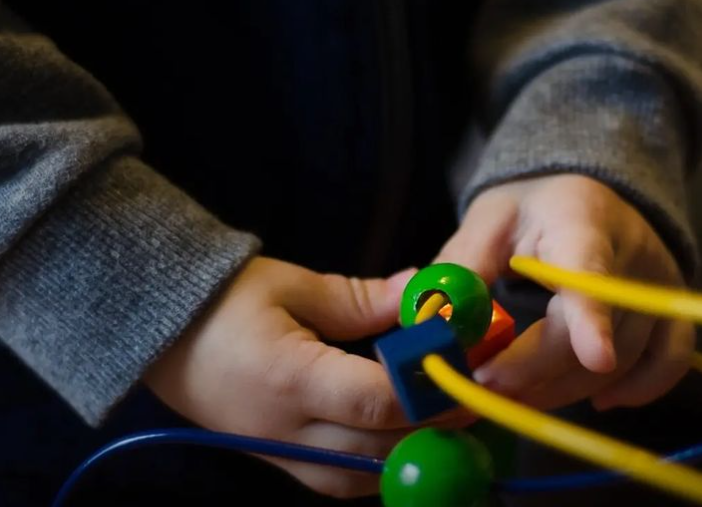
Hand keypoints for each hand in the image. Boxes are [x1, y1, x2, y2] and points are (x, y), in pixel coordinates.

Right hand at [143, 256, 468, 497]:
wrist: (159, 329)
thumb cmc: (223, 299)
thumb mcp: (292, 286)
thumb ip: (361, 299)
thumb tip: (421, 293)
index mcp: (290, 379)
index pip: (379, 400)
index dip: (433, 390)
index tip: (471, 370)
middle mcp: (286, 430)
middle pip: (380, 446)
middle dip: (437, 426)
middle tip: (476, 396)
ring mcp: (278, 454)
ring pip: (362, 476)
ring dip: (411, 454)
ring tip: (446, 420)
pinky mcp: (275, 461)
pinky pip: (338, 480)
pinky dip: (377, 465)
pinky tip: (399, 440)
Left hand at [436, 174, 694, 410]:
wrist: (582, 196)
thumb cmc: (528, 208)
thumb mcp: (487, 223)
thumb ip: (460, 267)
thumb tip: (428, 319)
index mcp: (580, 221)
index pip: (589, 270)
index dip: (591, 317)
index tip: (596, 358)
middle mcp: (631, 255)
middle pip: (592, 328)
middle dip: (536, 368)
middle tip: (484, 387)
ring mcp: (656, 285)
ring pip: (623, 357)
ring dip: (565, 388)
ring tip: (513, 398)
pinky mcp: (666, 308)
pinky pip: (669, 359)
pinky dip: (639, 388)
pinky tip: (598, 401)